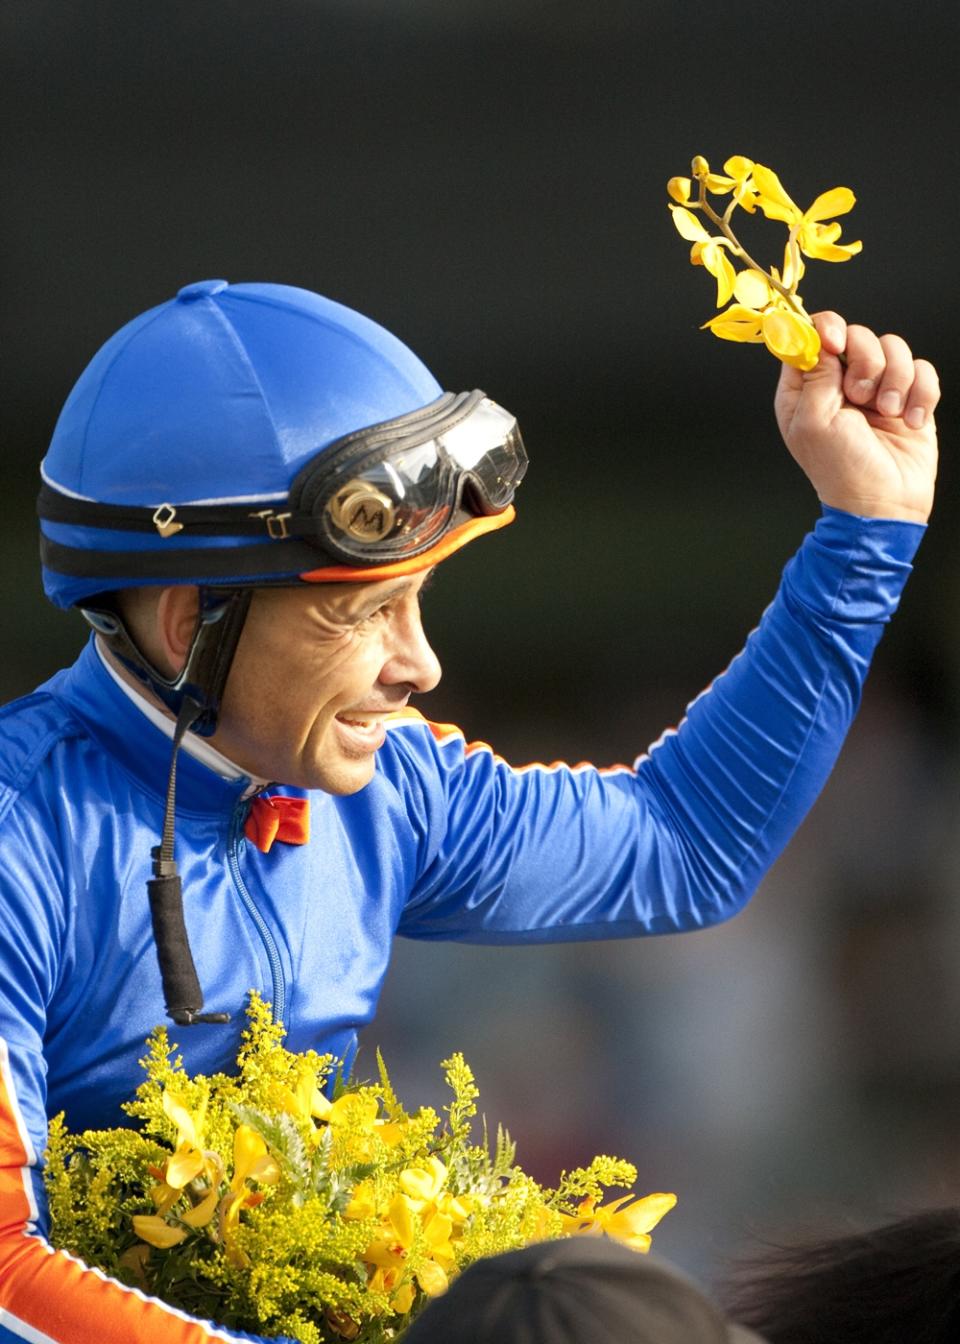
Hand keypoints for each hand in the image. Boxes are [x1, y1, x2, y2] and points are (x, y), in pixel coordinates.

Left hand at [774, 312, 939, 523]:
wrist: (884, 503)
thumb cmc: (842, 470)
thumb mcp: (814, 422)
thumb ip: (815, 376)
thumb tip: (820, 338)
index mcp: (806, 388)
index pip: (811, 335)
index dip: (826, 330)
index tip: (837, 344)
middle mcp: (839, 382)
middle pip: (857, 334)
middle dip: (866, 361)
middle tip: (862, 397)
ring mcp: (876, 387)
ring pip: (894, 347)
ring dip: (895, 379)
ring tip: (888, 414)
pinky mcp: (908, 395)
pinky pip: (922, 368)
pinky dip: (921, 392)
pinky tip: (912, 420)